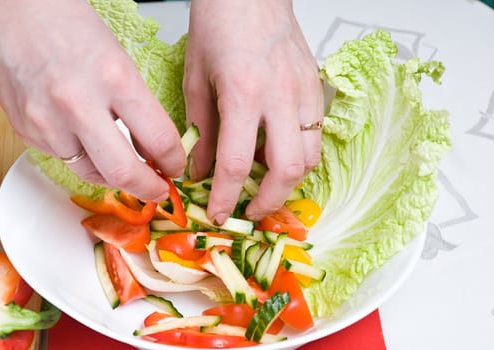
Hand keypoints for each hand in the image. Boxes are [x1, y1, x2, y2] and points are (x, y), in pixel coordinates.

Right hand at [0, 0, 185, 201]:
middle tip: (157, 189)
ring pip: (93, 173)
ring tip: (124, 164)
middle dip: (148, 188)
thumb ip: (138, 107)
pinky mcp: (28, 132)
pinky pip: (66, 160)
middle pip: (124, 172)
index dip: (174, 162)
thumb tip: (154, 150)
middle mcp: (79, 103)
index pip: (159, 139)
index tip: (175, 167)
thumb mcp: (119, 61)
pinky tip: (87, 140)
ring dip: (115, 176)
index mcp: (115, 78)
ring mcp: (49, 121)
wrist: (10, 15)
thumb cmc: (69, 28)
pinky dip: (84, 158)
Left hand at [184, 0, 323, 222]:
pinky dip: (298, 155)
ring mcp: (304, 92)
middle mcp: (281, 97)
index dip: (226, 197)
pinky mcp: (316, 88)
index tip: (219, 213)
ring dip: (288, 181)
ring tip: (265, 185)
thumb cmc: (218, 26)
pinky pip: (315, 135)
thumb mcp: (196, 80)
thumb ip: (201, 131)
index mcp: (243, 94)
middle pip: (287, 170)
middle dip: (269, 200)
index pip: (235, 163)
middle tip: (250, 209)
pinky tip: (278, 153)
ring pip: (310, 157)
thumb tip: (201, 171)